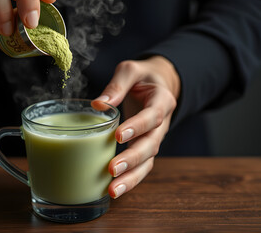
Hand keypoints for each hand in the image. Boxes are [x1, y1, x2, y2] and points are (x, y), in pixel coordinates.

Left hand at [94, 56, 179, 198]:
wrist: (158, 85)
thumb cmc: (143, 77)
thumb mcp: (131, 70)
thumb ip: (118, 84)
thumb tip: (98, 104)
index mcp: (162, 101)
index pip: (152, 116)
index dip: (138, 126)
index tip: (119, 135)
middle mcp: (162, 124)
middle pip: (151, 145)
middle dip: (132, 159)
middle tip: (113, 169)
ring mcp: (154, 138)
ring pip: (148, 162)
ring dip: (131, 177)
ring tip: (113, 190)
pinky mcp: (145, 148)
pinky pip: (141, 167)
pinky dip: (129, 179)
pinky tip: (112, 189)